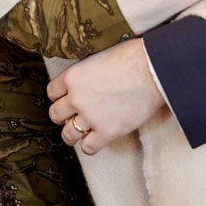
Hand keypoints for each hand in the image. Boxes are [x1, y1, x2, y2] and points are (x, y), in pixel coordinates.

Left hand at [46, 38, 167, 154]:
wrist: (153, 71)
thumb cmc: (133, 59)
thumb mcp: (99, 58)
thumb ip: (87, 73)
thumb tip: (87, 81)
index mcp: (73, 77)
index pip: (52, 92)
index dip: (59, 97)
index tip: (65, 100)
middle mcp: (77, 98)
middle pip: (56, 114)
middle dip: (63, 116)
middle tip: (72, 116)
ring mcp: (91, 116)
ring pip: (68, 134)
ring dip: (73, 134)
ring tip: (81, 132)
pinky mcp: (107, 131)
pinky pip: (88, 147)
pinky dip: (90, 146)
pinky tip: (96, 139)